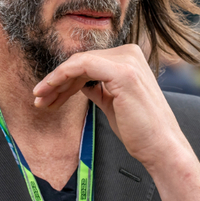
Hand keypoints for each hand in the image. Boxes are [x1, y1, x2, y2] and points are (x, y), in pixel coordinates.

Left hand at [33, 44, 180, 166]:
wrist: (160, 148)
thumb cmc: (138, 129)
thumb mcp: (111, 101)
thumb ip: (96, 87)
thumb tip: (77, 82)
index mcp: (129, 57)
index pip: (88, 62)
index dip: (65, 78)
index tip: (48, 95)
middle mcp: (130, 52)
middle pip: (80, 61)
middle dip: (56, 81)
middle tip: (39, 99)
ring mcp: (127, 60)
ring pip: (77, 62)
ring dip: (55, 81)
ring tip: (41, 99)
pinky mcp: (122, 71)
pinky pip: (81, 66)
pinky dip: (62, 77)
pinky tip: (50, 92)